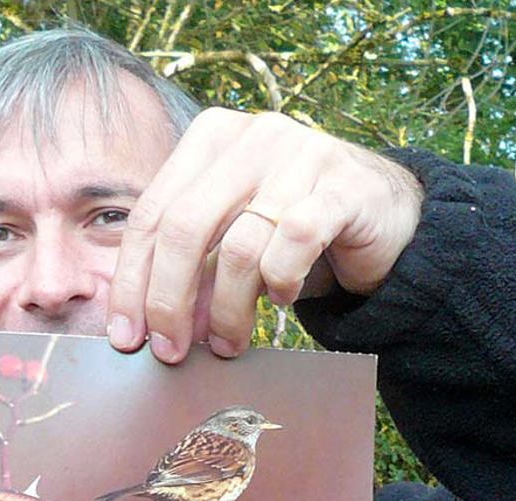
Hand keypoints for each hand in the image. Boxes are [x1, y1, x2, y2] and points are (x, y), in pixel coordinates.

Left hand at [107, 108, 422, 361]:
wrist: (390, 217)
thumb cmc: (298, 230)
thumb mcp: (234, 236)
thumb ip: (191, 264)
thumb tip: (146, 326)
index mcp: (211, 137)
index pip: (152, 214)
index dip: (132, 281)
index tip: (126, 336)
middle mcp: (253, 135)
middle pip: (184, 227)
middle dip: (168, 300)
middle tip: (170, 351)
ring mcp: (301, 154)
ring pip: (239, 246)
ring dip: (228, 311)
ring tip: (228, 345)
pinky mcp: (344, 186)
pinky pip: (295, 244)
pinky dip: (281, 283)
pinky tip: (283, 299)